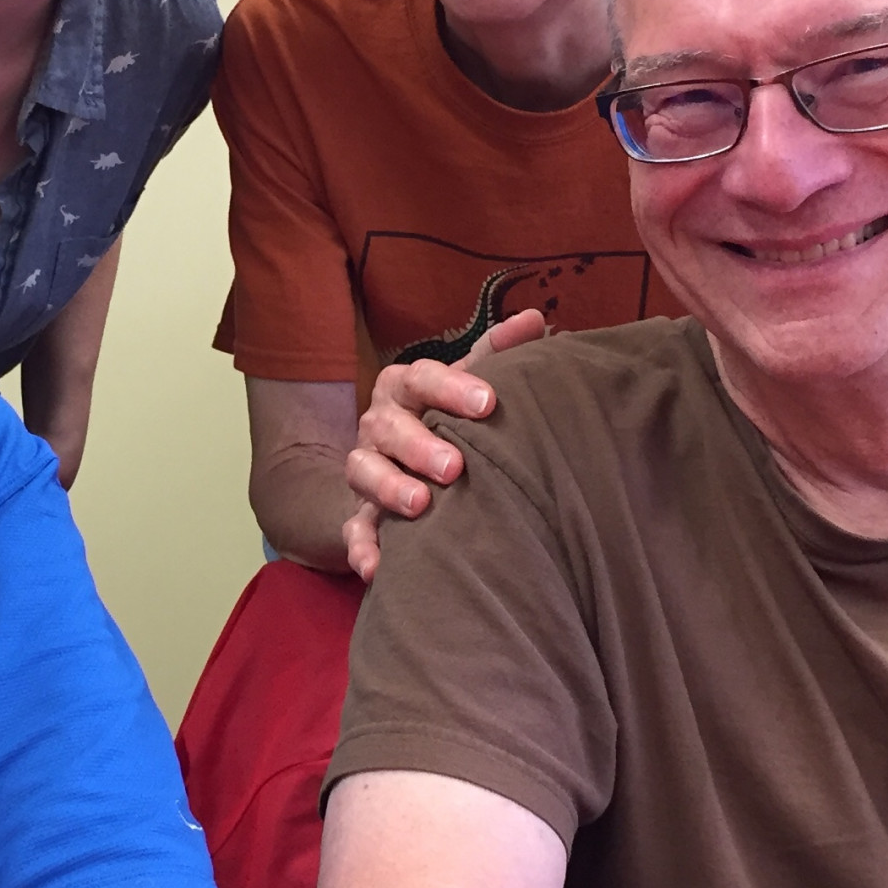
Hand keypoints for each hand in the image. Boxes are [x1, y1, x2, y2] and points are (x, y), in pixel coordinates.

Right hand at [341, 310, 547, 582]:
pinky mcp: (359, 512)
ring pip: (362, 472)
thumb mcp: (467, 383)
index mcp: (405, 387)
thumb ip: (497, 354)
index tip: (488, 404)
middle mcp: (379, 424)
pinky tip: (376, 568)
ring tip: (420, 505)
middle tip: (454, 467)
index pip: (422, 377)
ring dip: (387, 488)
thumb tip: (535, 318)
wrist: (399, 462)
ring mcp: (366, 468)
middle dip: (418, 446)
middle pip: (388, 427)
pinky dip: (361, 547)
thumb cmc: (446, 417)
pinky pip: (352, 529)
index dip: (452, 389)